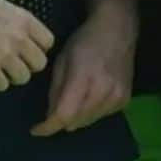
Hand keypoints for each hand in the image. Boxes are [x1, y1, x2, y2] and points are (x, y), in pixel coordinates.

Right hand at [0, 0, 54, 91]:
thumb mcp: (1, 6)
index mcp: (24, 20)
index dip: (38, 48)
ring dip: (12, 76)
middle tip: (12, 62)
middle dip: (27, 65)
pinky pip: (2, 85)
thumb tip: (27, 38)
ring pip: (23, 77)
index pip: (48, 42)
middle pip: (39, 64)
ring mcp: (3, 54)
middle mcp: (18, 38)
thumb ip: (18, 22)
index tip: (26, 49)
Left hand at [31, 7, 135, 135]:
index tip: (35, 130)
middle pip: (75, 123)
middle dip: (61, 119)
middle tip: (54, 106)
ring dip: (76, 116)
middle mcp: (103, 93)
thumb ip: (56, 90)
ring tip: (74, 98)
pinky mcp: (124, 100)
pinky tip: (90, 95)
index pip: (63, 116)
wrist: (118, 30)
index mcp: (83, 80)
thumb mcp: (62, 60)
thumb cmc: (85, 41)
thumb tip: (50, 115)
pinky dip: (91, 111)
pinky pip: (101, 116)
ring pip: (87, 122)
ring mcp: (116, 98)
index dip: (47, 127)